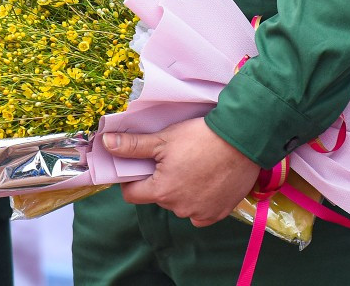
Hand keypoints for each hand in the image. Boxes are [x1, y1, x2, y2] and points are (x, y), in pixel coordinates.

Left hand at [105, 118, 258, 226]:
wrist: (243, 140)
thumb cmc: (201, 138)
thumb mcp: (164, 139)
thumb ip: (133, 146)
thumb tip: (107, 144)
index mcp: (161, 191)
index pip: (133, 193)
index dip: (133, 179)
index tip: (143, 165)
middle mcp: (179, 208)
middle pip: (159, 197)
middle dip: (162, 181)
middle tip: (175, 159)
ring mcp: (200, 213)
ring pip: (181, 204)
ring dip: (183, 191)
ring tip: (196, 167)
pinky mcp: (219, 213)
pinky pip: (201, 212)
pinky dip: (201, 201)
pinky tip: (208, 182)